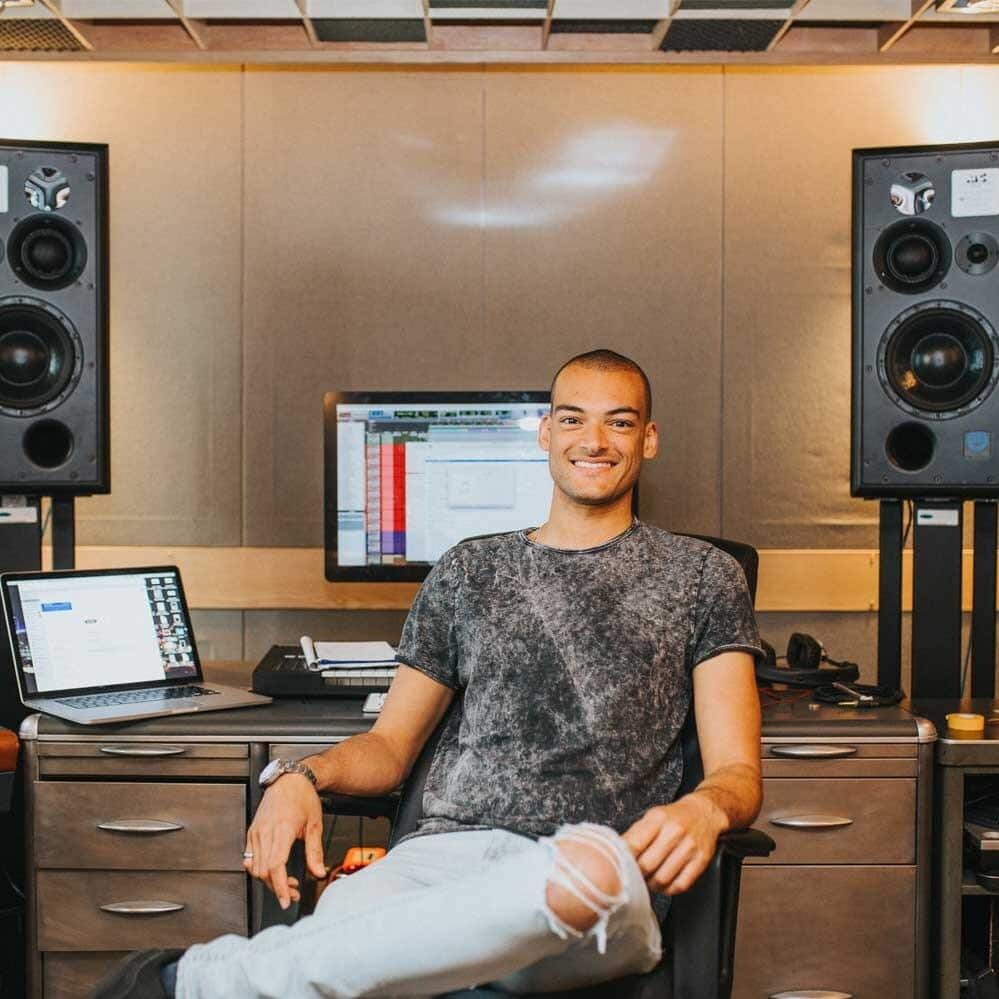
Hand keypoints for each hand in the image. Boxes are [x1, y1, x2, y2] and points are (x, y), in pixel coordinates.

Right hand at [243, 773, 326, 908]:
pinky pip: (250, 858)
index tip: (286, 900)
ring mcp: (256, 832)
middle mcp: (265, 831)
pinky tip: (273, 871)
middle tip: (293, 893)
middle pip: (264, 871)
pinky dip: (260, 869)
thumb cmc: (303, 798)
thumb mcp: (315, 824)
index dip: (280, 887)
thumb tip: (318, 872)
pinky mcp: (252, 832)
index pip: (275, 866)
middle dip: (277, 888)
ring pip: (255, 867)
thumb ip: (315, 852)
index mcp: (282, 830)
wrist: (289, 780)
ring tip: (286, 882)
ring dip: (269, 880)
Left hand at [621, 794, 726, 895]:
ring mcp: (689, 847)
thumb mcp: (652, 817)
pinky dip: (668, 890)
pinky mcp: (701, 861)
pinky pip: (680, 885)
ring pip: (663, 878)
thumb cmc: (674, 817)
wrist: (704, 812)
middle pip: (647, 865)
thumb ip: (635, 835)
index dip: (623, 860)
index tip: (618, 867)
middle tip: (633, 876)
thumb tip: (616, 853)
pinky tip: (664, 883)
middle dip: (637, 875)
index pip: (634, 844)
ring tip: (648, 880)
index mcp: (658, 819)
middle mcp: (674, 832)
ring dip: (651, 885)